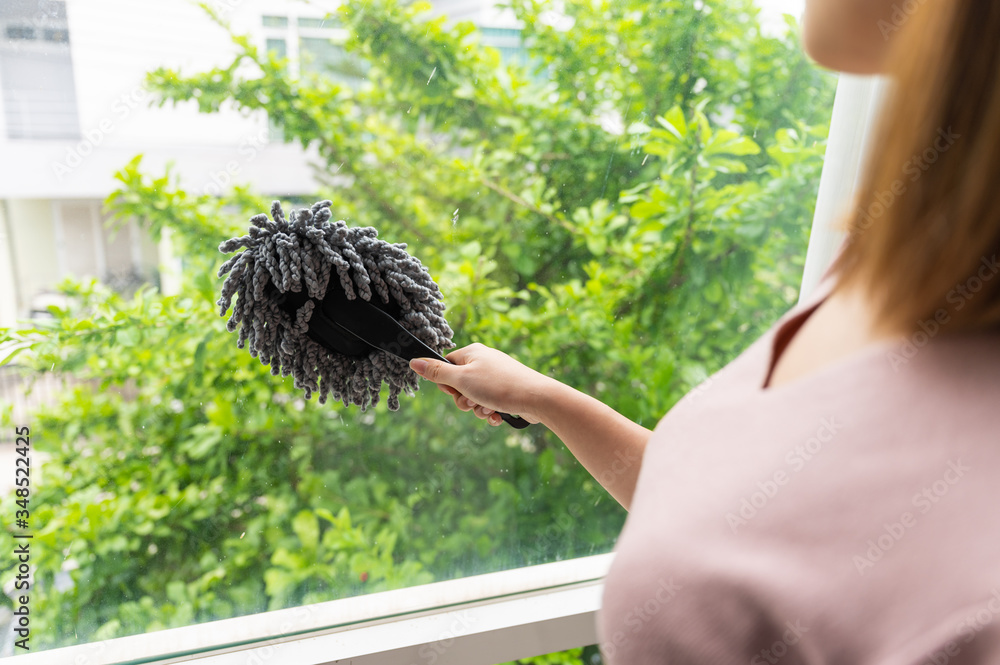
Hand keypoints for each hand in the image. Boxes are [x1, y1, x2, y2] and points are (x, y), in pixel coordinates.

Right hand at [409, 343, 548, 425]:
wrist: (537, 398)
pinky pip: (490, 403)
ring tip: (490, 410)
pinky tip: (498, 416)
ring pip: (475, 397)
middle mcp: (484, 362)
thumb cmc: (499, 386)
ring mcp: (497, 376)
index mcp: (472, 353)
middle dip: (464, 400)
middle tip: (474, 402)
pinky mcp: (507, 391)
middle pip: (459, 384)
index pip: (446, 365)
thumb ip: (437, 372)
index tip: (456, 391)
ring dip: (478, 409)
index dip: (447, 384)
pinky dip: (491, 412)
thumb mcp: (462, 380)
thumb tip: (413, 361)